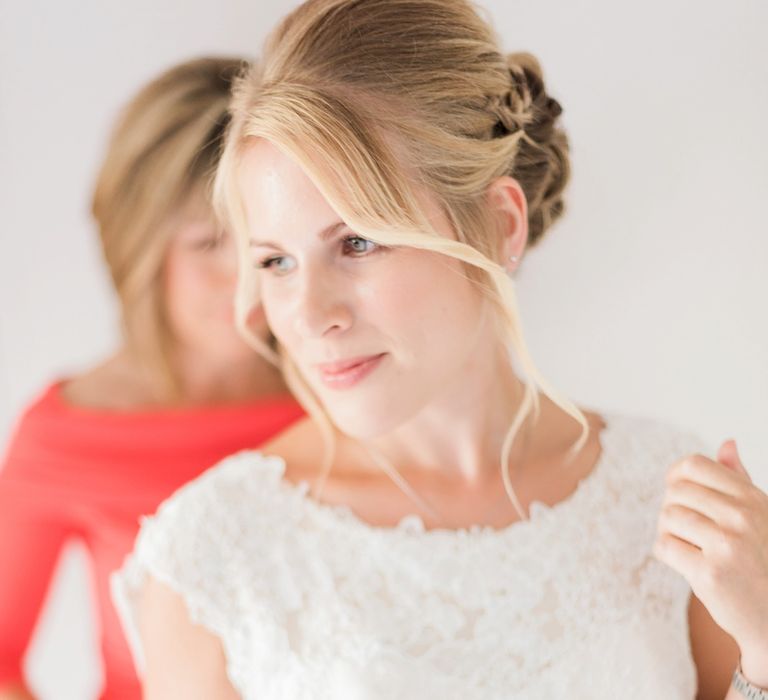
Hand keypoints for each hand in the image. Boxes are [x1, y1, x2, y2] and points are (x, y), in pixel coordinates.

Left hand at [653, 440, 767, 672]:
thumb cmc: (763, 560)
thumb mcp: (760, 514)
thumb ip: (740, 479)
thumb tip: (726, 443)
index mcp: (752, 498)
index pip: (694, 465)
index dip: (676, 476)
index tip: (678, 493)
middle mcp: (742, 517)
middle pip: (675, 491)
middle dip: (673, 510)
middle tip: (688, 531)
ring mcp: (727, 545)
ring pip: (666, 517)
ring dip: (669, 533)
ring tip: (689, 548)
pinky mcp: (710, 573)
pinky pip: (664, 546)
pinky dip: (668, 554)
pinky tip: (687, 564)